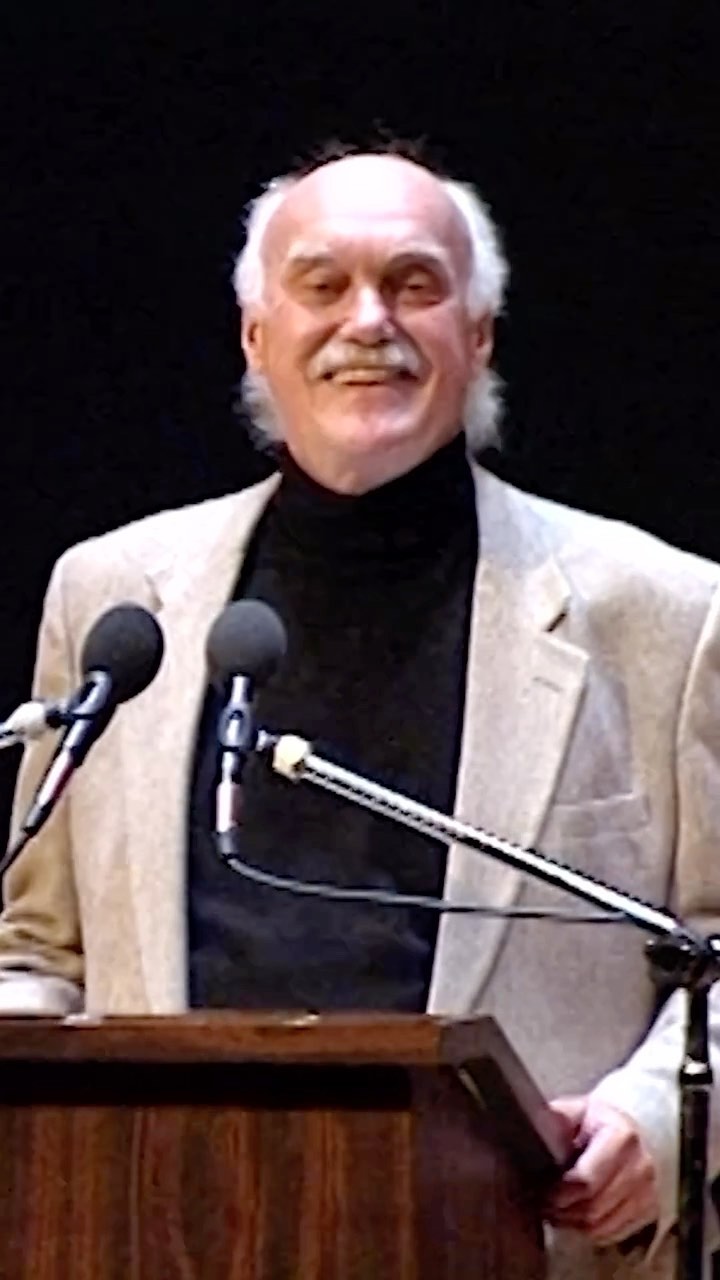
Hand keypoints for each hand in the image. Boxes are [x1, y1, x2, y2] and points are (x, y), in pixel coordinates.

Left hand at [545, 1094, 659, 1245]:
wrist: (636, 1128)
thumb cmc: (599, 1120)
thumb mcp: (578, 1109)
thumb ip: (558, 1120)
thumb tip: (532, 1132)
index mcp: (622, 1138)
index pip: (586, 1179)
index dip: (558, 1190)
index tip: (540, 1188)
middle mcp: (640, 1168)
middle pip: (592, 1207)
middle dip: (561, 1210)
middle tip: (541, 1204)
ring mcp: (647, 1193)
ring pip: (600, 1226)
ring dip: (572, 1223)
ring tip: (555, 1211)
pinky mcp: (648, 1212)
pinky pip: (611, 1233)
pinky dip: (588, 1231)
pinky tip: (574, 1217)